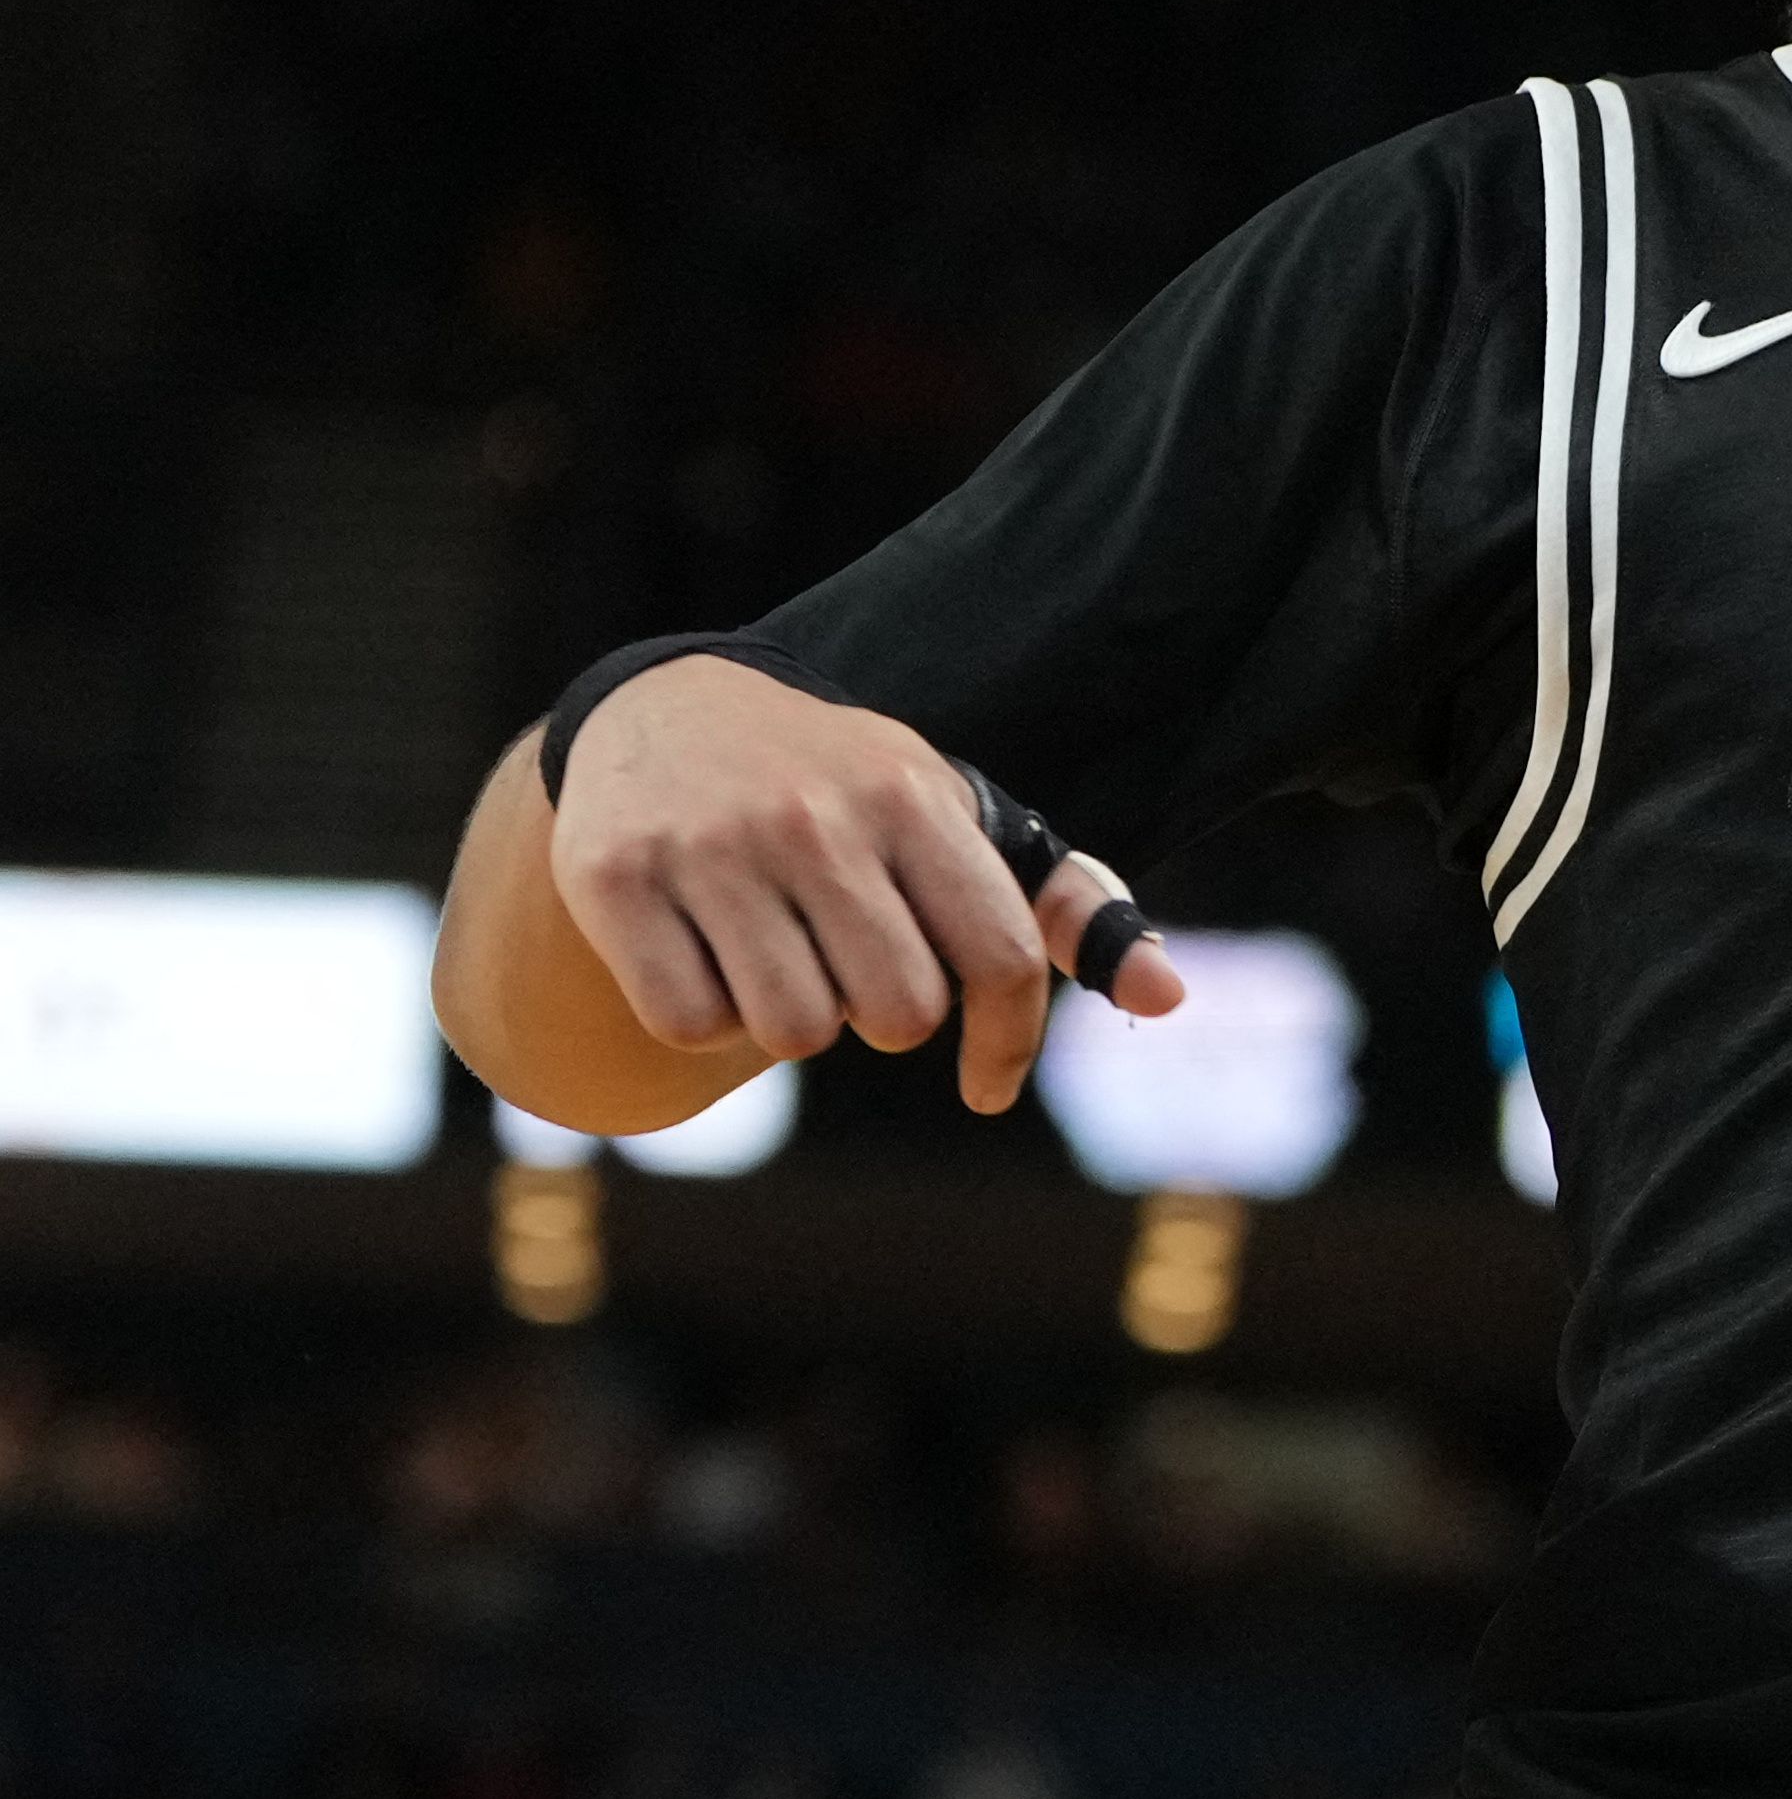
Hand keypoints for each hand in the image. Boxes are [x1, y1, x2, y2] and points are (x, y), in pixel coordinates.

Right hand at [546, 654, 1184, 1111]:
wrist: (666, 709)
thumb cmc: (847, 796)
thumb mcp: (958, 821)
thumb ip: (1068, 908)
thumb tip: (1169, 999)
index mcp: (916, 797)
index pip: (1002, 957)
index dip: (1007, 1044)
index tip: (986, 1088)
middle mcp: (816, 815)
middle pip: (897, 1014)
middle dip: (884, 1019)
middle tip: (852, 968)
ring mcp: (713, 843)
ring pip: (795, 1032)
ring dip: (795, 1024)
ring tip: (779, 955)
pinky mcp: (615, 876)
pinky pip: (692, 1026)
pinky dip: (705, 1022)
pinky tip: (706, 957)